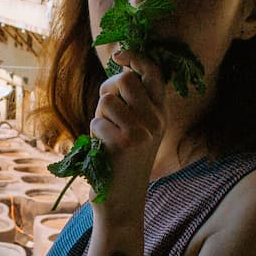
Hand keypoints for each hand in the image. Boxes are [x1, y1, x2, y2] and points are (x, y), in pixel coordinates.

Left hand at [92, 46, 165, 209]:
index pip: (155, 72)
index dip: (136, 57)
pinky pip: (97, 122)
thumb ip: (134, 101)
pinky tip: (103, 150)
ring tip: (105, 134)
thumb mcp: (138, 128)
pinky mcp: (124, 144)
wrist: (122, 200)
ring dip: (99, 115)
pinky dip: (93, 135)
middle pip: (125, 79)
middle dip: (108, 90)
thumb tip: (122, 69)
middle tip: (106, 111)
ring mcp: (142, 132)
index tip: (120, 55)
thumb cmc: (122, 161)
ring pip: (108, 100)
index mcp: (162, 113)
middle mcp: (157, 120)